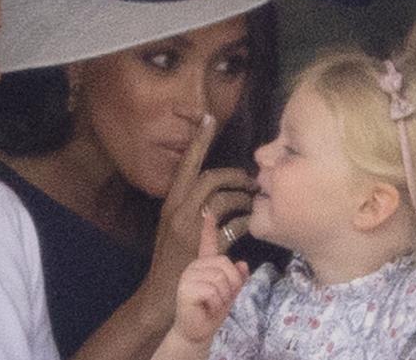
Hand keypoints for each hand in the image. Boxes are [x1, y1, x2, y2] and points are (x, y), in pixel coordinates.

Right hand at [138, 114, 254, 323]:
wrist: (161, 298)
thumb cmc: (171, 262)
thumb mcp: (173, 228)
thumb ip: (190, 208)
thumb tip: (214, 191)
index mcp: (170, 203)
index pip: (186, 164)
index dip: (199, 140)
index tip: (210, 118)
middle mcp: (178, 211)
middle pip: (210, 177)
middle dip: (234, 174)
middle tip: (251, 179)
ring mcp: (191, 229)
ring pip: (223, 198)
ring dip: (243, 197)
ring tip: (254, 202)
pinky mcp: (206, 246)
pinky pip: (234, 226)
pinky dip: (247, 221)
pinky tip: (253, 224)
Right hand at [173, 212, 249, 344]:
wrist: (197, 331)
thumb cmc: (212, 311)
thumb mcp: (230, 293)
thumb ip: (237, 278)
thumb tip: (243, 264)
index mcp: (205, 265)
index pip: (207, 243)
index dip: (209, 228)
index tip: (209, 211)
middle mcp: (194, 266)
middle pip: (225, 264)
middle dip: (230, 285)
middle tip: (220, 299)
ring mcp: (188, 276)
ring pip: (221, 279)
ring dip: (223, 297)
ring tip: (212, 304)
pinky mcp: (186, 288)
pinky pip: (213, 291)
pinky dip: (215, 303)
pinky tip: (206, 307)